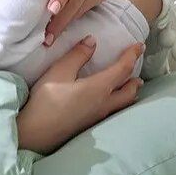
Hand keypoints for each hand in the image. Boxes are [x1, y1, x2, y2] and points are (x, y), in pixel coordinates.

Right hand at [16, 38, 144, 154]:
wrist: (35, 133)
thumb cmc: (46, 100)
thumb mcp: (59, 71)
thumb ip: (77, 55)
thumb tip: (92, 41)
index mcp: (99, 88)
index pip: (123, 69)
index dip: (132, 55)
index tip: (139, 45)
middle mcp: (105, 104)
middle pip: (129, 91)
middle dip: (134, 77)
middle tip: (136, 66)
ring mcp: (99, 117)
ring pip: (124, 103)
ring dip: (131, 92)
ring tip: (131, 84)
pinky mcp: (91, 125)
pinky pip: (115, 110)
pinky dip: (121, 101)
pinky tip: (111, 100)